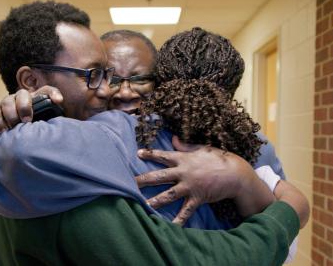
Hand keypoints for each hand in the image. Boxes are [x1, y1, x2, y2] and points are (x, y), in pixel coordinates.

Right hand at [0, 86, 62, 132]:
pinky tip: (3, 130)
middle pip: (22, 94)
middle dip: (24, 106)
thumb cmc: (28, 131)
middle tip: (27, 120)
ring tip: (13, 127)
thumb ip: (48, 124)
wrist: (4, 136)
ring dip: (10, 115)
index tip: (58, 101)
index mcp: (35, 100)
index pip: (46, 91)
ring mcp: (6, 102)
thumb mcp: (40, 127)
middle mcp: (21, 98)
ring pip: (7, 101)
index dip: (53, 93)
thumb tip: (56, 129)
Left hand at [136, 136, 273, 224]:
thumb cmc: (219, 158)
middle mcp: (183, 173)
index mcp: (183, 159)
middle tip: (130, 183)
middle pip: (159, 177)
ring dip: (154, 201)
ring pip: (168, 195)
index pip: (163, 155)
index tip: (138, 153)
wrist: (236, 174)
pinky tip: (170, 228)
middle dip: (144, 180)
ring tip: (142, 205)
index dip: (150, 153)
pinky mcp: (197, 198)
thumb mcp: (202, 148)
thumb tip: (173, 138)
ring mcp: (189, 186)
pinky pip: (185, 211)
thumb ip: (185, 145)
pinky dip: (178, 220)